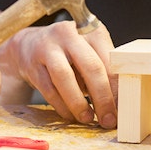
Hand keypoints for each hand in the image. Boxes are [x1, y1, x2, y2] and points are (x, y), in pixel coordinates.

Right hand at [1, 20, 116, 127]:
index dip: (117, 87)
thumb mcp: (87, 50)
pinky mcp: (32, 65)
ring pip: (65, 78)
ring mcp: (47, 48)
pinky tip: (71, 114)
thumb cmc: (67, 51)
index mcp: (89, 29)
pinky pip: (49, 89)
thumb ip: (103, 68)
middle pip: (91, 67)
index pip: (109, 59)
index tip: (122, 108)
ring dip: (79, 103)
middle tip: (108, 120)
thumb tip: (118, 101)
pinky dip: (62, 106)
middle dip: (102, 98)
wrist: (28, 45)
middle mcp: (68, 34)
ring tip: (87, 118)